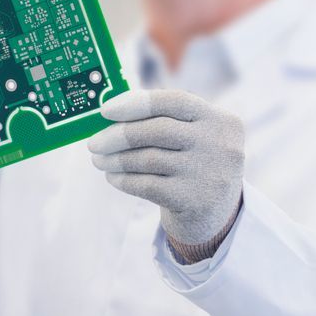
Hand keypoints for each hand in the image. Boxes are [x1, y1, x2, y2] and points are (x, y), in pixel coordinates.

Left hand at [88, 89, 244, 262]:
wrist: (220, 215)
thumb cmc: (197, 164)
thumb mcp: (197, 137)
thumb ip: (165, 120)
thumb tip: (113, 112)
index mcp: (221, 120)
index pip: (174, 100)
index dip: (136, 103)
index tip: (106, 110)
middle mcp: (219, 144)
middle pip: (158, 130)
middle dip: (119, 135)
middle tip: (94, 142)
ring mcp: (208, 173)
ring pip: (149, 159)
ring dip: (117, 159)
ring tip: (100, 160)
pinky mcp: (193, 200)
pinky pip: (147, 185)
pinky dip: (125, 180)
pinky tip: (114, 177)